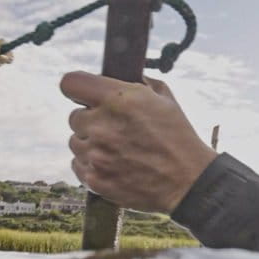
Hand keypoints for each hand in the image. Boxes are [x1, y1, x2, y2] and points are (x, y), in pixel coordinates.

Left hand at [60, 71, 217, 212]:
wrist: (187, 181)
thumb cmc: (178, 138)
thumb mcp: (164, 99)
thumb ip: (137, 83)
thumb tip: (120, 76)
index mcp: (118, 99)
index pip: (71, 84)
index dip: (77, 88)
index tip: (84, 94)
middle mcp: (101, 125)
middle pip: (74, 116)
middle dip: (90, 119)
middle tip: (113, 127)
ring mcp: (95, 155)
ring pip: (75, 141)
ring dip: (90, 143)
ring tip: (115, 149)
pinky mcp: (93, 179)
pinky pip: (77, 165)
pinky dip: (90, 165)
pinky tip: (112, 165)